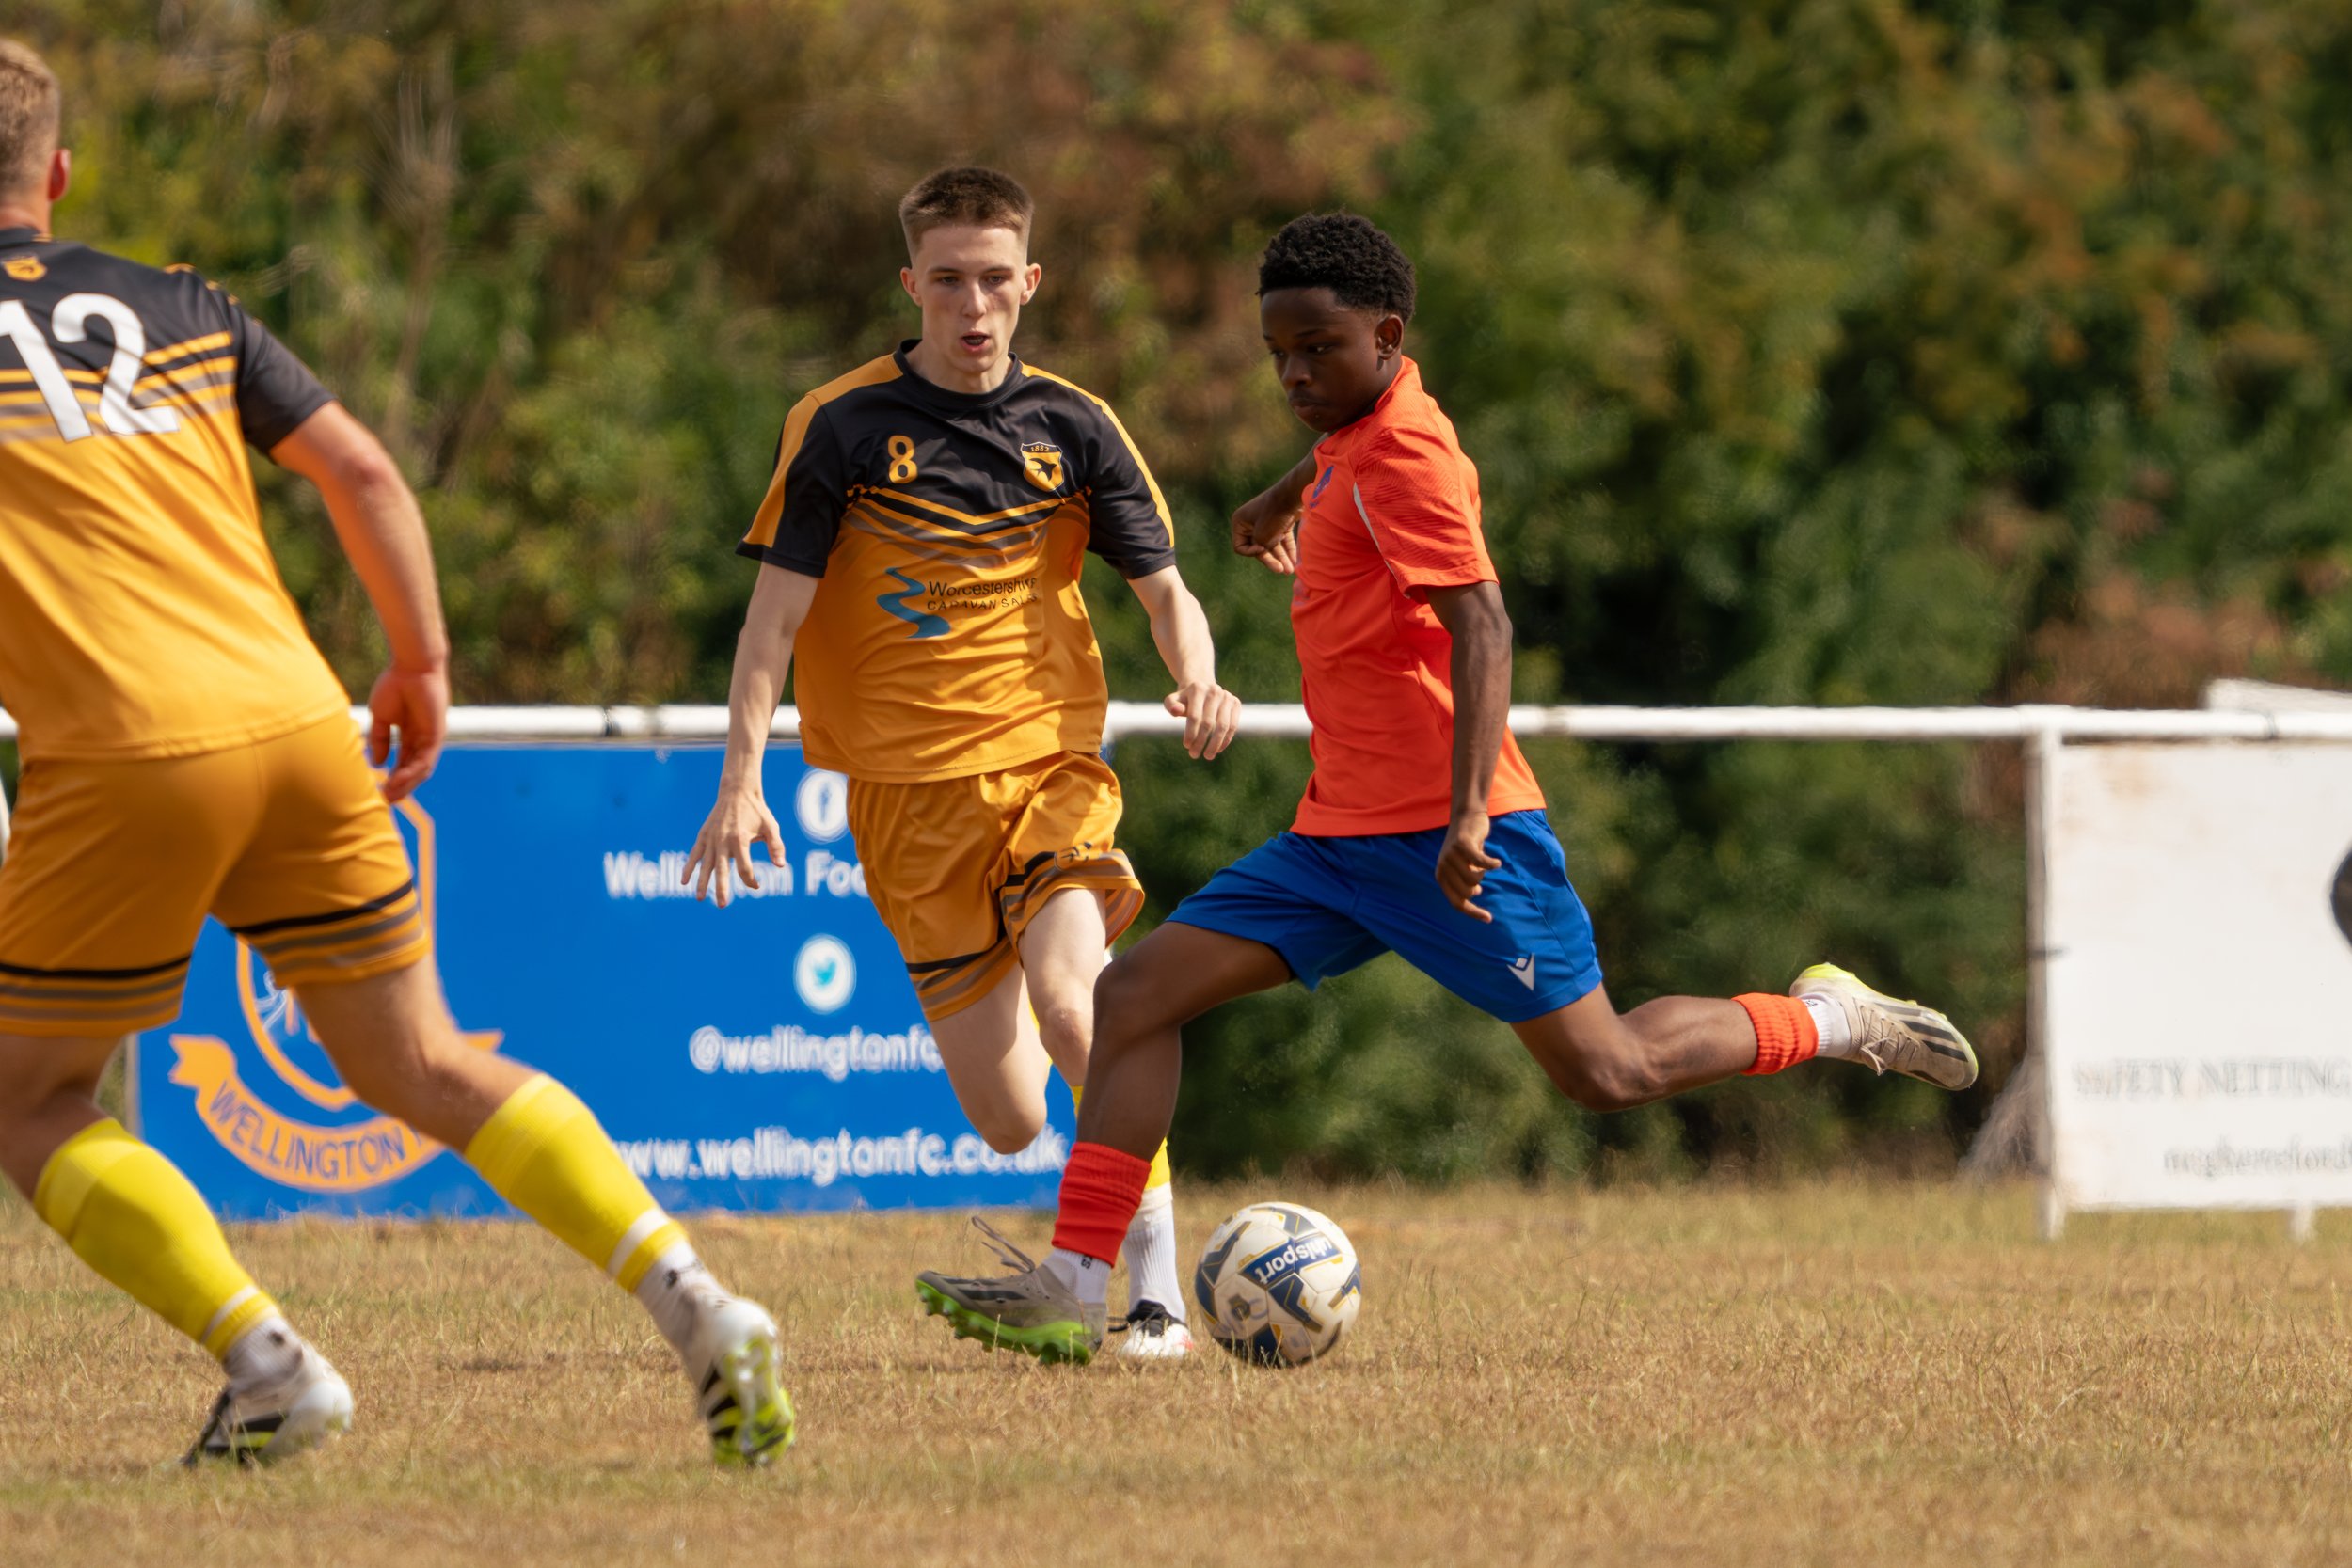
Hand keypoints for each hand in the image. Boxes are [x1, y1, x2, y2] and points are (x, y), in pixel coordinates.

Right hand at [366, 664, 447, 801]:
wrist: (411, 667)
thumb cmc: (395, 686)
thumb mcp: (381, 718)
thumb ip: (380, 739)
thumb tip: (376, 763)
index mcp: (410, 734)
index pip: (403, 762)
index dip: (392, 777)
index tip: (379, 790)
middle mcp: (422, 739)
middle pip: (413, 770)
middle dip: (400, 786)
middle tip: (385, 801)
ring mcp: (430, 738)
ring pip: (421, 769)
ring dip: (406, 784)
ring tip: (390, 796)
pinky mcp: (436, 735)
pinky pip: (425, 759)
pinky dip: (412, 772)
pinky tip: (397, 780)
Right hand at [683, 783, 785, 906]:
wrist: (737, 791)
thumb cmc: (757, 810)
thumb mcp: (771, 826)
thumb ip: (776, 846)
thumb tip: (780, 866)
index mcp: (740, 840)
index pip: (744, 868)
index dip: (751, 880)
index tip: (757, 886)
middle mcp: (723, 841)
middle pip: (722, 870)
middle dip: (722, 889)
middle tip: (722, 905)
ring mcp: (711, 839)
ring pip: (705, 865)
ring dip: (702, 882)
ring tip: (700, 899)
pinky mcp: (703, 835)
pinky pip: (694, 854)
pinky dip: (689, 867)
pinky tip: (684, 881)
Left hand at [1164, 680, 1240, 759]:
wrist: (1203, 690)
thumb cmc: (1185, 700)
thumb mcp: (1173, 700)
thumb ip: (1171, 705)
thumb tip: (1176, 711)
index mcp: (1197, 689)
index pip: (1194, 716)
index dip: (1190, 733)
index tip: (1186, 746)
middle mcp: (1214, 690)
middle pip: (1208, 722)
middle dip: (1201, 741)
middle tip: (1194, 755)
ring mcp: (1227, 696)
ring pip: (1223, 726)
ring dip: (1215, 744)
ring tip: (1208, 756)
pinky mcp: (1236, 703)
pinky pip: (1232, 725)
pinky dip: (1226, 740)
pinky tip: (1218, 749)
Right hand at [1231, 488, 1299, 574]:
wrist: (1293, 495)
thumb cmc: (1274, 515)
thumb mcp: (1262, 537)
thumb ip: (1261, 549)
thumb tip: (1266, 555)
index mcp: (1240, 522)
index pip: (1240, 547)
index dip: (1252, 553)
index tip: (1263, 549)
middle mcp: (1251, 521)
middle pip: (1258, 547)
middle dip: (1271, 560)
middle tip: (1282, 570)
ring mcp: (1266, 521)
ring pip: (1272, 544)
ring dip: (1281, 557)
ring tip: (1290, 570)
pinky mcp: (1280, 521)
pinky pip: (1282, 538)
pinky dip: (1287, 549)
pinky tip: (1294, 561)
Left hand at [1436, 812, 1500, 922]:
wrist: (1467, 817)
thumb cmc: (1467, 846)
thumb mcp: (1463, 867)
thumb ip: (1465, 882)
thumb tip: (1475, 894)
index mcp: (1441, 876)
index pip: (1457, 902)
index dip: (1473, 912)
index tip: (1488, 919)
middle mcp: (1443, 867)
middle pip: (1468, 892)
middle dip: (1479, 883)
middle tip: (1478, 869)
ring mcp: (1451, 856)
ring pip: (1476, 879)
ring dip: (1483, 871)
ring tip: (1480, 859)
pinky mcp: (1462, 845)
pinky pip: (1482, 863)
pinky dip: (1492, 864)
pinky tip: (1497, 863)